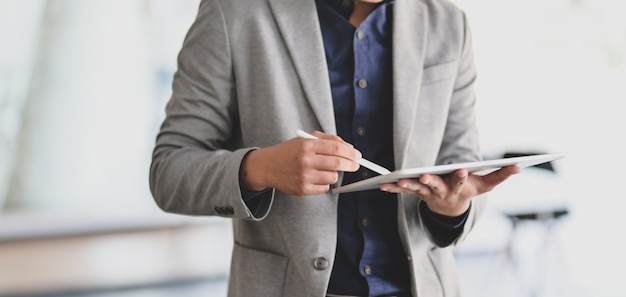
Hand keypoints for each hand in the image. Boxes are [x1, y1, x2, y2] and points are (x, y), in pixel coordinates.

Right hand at [240, 131, 360, 195]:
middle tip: (355, 165)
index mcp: (307, 145)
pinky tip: (316, 178)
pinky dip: (325, 183)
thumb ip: (328, 140)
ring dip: (335, 174)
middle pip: (338, 163)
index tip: (357, 155)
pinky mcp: (302, 190)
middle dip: (351, 164)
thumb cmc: (289, 151)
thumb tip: (349, 148)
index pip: (336, 148)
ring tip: (326, 169)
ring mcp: (304, 176)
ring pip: (333, 177)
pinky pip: (324, 188)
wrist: (267, 166)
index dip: (350, 152)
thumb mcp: (305, 139)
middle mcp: (305, 161)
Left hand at [380, 165, 520, 215]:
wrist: (452, 209)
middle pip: (436, 186)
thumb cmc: (471, 190)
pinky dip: (393, 188)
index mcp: (460, 187)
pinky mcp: (417, 192)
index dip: (461, 176)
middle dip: (430, 181)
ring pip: (417, 189)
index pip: (462, 181)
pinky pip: (403, 190)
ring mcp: (428, 193)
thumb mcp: (487, 185)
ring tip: (397, 180)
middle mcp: (443, 191)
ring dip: (407, 185)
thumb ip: (502, 175)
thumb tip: (520, 166)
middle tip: (424, 176)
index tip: (462, 170)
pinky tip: (382, 185)